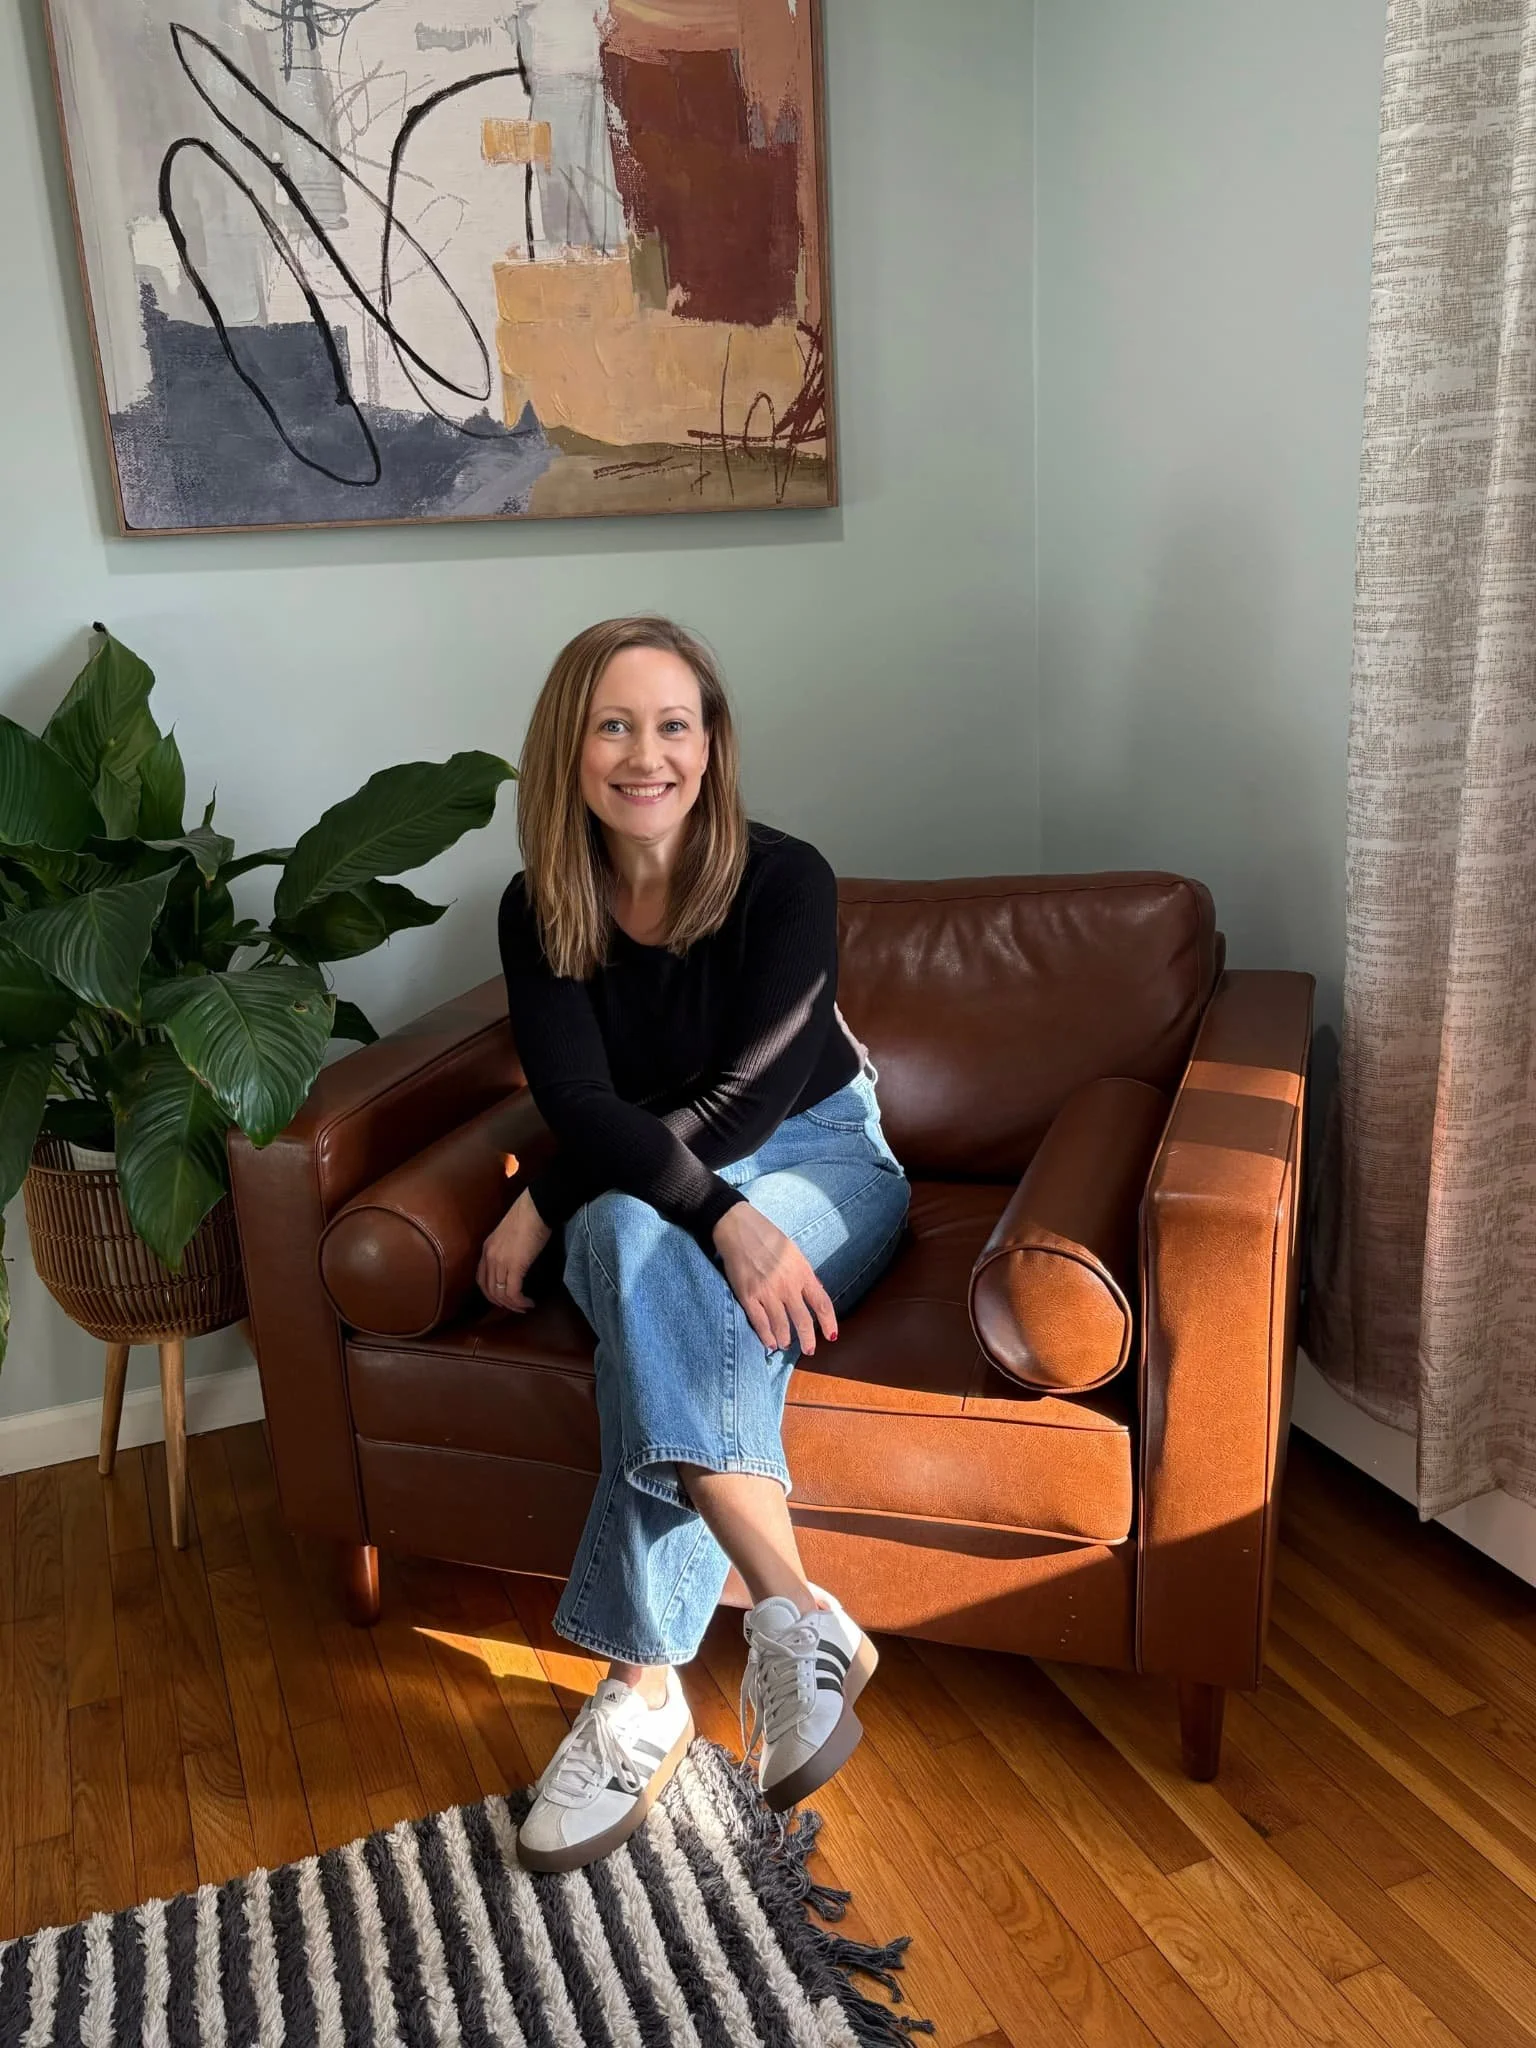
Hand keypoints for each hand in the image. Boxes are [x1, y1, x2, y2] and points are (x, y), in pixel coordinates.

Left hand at [477, 1189, 551, 1311]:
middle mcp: (489, 1257)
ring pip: (500, 1294)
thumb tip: (515, 1260)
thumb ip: (506, 1248)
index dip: (491, 1293)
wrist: (536, 1208)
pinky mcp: (515, 1266)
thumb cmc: (528, 1216)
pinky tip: (528, 1303)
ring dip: (512, 1305)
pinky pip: (513, 1292)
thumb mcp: (509, 1234)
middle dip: (502, 1303)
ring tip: (524, 1307)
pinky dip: (520, 1301)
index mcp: (487, 1248)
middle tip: (515, 1307)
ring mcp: (500, 1262)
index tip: (503, 1298)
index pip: (481, 1278)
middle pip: (489, 1290)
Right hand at [712, 1202, 837, 1356]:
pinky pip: (760, 1323)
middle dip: (807, 1340)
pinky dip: (766, 1336)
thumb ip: (805, 1274)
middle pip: (803, 1321)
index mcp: (802, 1272)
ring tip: (786, 1344)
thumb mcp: (794, 1252)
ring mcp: (767, 1292)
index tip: (832, 1336)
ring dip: (785, 1339)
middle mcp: (787, 1285)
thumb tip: (816, 1292)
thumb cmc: (767, 1236)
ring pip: (781, 1326)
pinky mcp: (748, 1296)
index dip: (829, 1323)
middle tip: (809, 1350)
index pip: (822, 1304)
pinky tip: (770, 1343)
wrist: (738, 1228)